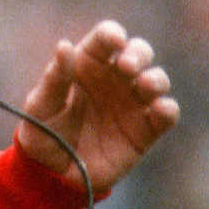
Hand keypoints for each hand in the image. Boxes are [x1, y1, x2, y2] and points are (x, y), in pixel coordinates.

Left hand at [15, 20, 179, 194]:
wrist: (53, 174)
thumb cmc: (42, 132)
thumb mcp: (40, 106)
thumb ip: (54, 78)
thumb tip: (64, 45)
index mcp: (86, 65)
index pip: (106, 38)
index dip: (113, 35)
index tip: (113, 41)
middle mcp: (114, 79)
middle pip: (138, 52)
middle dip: (138, 53)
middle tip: (127, 66)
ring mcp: (131, 103)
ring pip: (156, 79)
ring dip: (156, 79)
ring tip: (145, 86)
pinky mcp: (145, 129)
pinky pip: (166, 114)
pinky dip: (167, 109)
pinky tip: (159, 109)